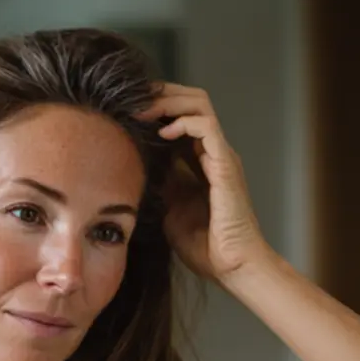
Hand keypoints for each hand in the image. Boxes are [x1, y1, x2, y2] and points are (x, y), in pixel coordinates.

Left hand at [139, 83, 271, 282]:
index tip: (127, 110)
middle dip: (160, 94)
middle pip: (191, 100)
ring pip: (199, 104)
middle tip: (131, 100)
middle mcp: (213, 152)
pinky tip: (162, 134)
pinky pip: (206, 126)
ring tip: (143, 110)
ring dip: (168, 101)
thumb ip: (159, 185)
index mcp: (201, 161)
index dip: (156, 107)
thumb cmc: (205, 246)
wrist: (233, 267)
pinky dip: (182, 122)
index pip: (180, 115)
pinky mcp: (226, 164)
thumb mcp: (169, 209)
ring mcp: (221, 155)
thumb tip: (133, 166)